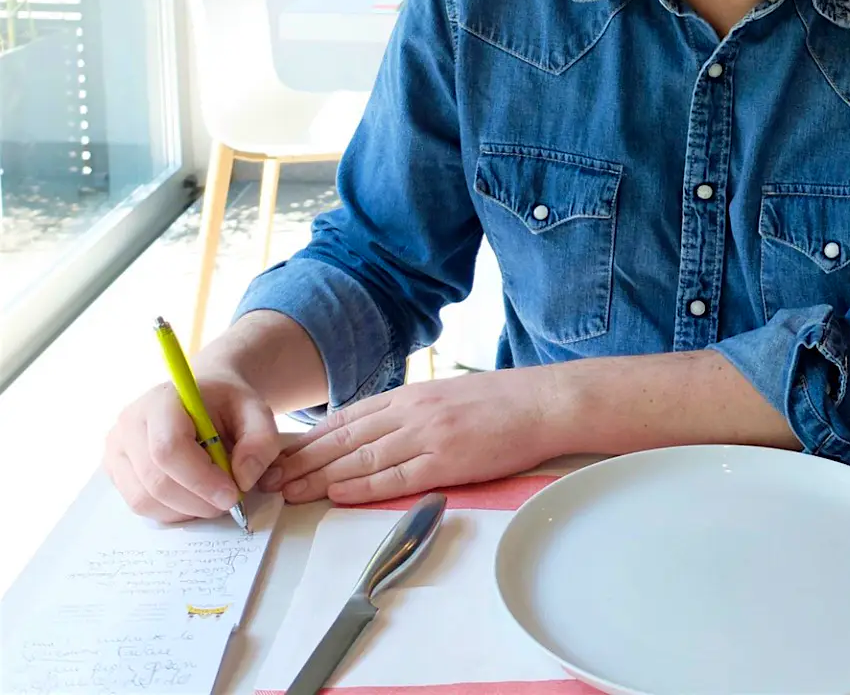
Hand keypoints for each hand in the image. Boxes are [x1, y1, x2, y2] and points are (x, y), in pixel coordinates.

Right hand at [104, 372, 280, 522]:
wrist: (202, 398)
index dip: (201, 479)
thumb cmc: (227, 403)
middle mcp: (129, 424)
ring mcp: (116, 449)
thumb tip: (243, 479)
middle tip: (230, 502)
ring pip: (145, 500)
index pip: (168, 449)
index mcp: (161, 400)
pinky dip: (173, 511)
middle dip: (198, 501)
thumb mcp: (256, 410)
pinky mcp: (116, 472)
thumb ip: (261, 440)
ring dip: (186, 510)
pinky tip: (196, 497)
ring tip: (215, 497)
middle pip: (156, 481)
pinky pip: (140, 505)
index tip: (232, 494)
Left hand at [261, 368, 558, 504]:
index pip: (347, 419)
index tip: (281, 455)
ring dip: (321, 478)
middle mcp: (412, 412)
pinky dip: (363, 486)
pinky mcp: (448, 461)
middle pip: (345, 439)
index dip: (310, 439)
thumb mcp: (445, 395)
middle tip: (268, 480)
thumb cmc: (500, 402)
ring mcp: (429, 435)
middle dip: (303, 461)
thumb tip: (375, 432)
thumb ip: (410, 412)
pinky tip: (337, 494)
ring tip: (290, 493)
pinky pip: (397, 477)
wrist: (542, 402)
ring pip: (362, 458)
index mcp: (411, 395)